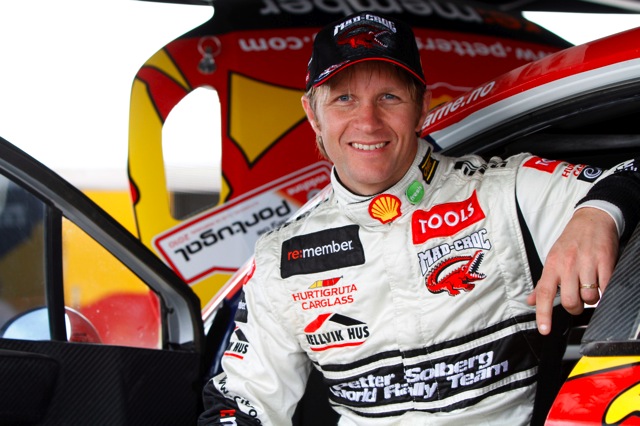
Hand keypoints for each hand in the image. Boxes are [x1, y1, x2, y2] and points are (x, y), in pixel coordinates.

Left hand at [526, 207, 618, 334]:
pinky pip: (606, 287)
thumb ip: (543, 282)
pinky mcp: (605, 262)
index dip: (543, 314)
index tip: (544, 330)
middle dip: (575, 307)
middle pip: (571, 301)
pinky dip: (605, 291)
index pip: (544, 294)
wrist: (592, 219)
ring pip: (590, 297)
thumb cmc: (571, 241)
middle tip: (577, 301)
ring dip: (591, 298)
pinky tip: (602, 284)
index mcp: (552, 266)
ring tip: (590, 287)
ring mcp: (587, 263)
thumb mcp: (552, 259)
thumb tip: (530, 301)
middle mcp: (568, 265)